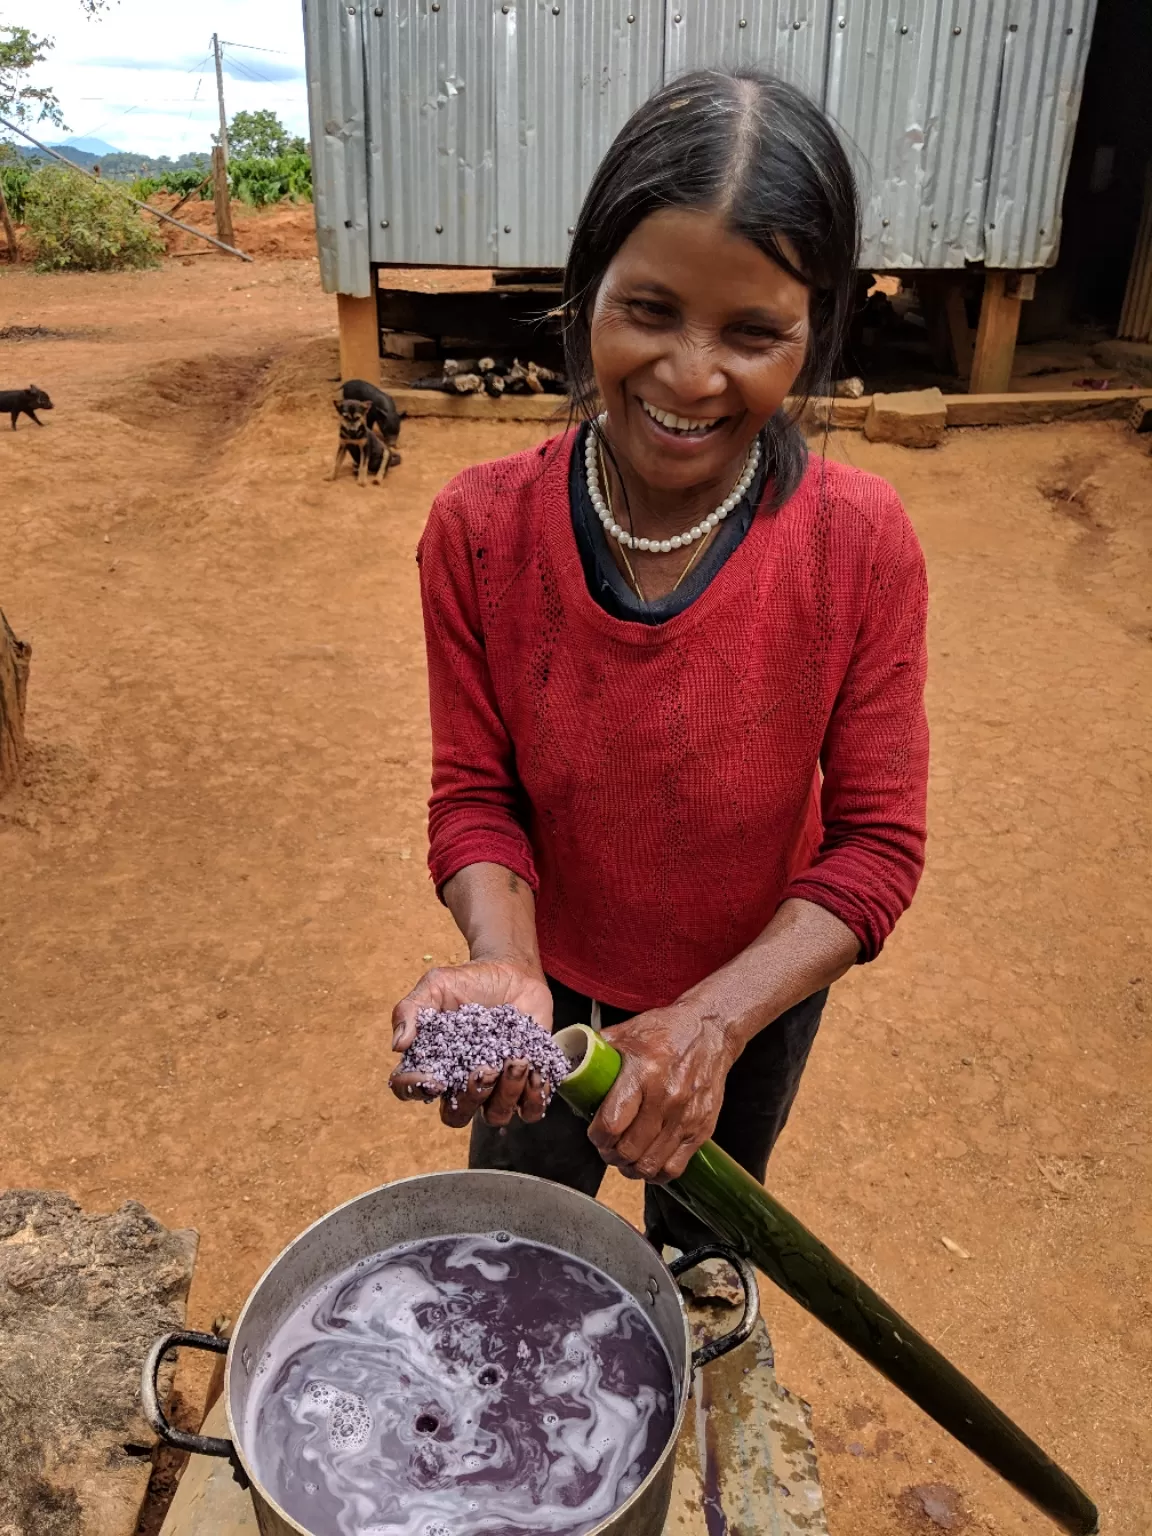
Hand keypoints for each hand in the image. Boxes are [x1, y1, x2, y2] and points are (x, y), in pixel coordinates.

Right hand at [389, 960, 553, 1129]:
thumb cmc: (470, 982)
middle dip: (470, 1097)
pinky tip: (536, 1070)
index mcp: (433, 1063)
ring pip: (495, 1116)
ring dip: (507, 1094)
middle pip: (456, 1116)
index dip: (416, 1090)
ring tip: (517, 1060)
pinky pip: (530, 1109)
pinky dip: (535, 1096)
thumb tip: (398, 1045)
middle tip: (484, 1068)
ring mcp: (495, 1087)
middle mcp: (462, 1083)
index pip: (411, 1090)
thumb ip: (412, 1009)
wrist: (512, 973)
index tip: (434, 1079)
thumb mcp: (437, 985)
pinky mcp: (527, 1084)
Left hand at [588, 1001, 739, 1182]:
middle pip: (629, 1150)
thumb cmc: (667, 1031)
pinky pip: (674, 1167)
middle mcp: (666, 1098)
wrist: (710, 1030)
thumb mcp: (626, 1032)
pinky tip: (647, 1162)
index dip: (597, 1137)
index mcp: (643, 1073)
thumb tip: (570, 1066)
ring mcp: (686, 1117)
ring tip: (625, 1158)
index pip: (612, 1123)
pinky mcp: (702, 1129)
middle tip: (607, 1148)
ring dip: (630, 1168)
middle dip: (610, 1155)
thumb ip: (596, 1051)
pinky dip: (656, 1173)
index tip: (594, 1133)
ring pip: (650, 1164)